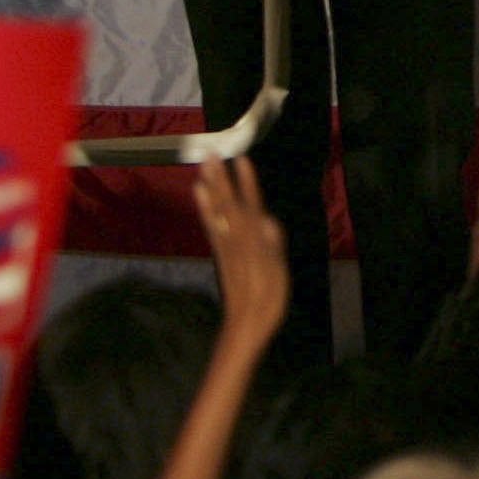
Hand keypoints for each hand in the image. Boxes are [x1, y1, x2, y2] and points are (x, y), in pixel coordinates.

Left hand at [192, 156, 289, 344]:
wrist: (245, 324)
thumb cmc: (268, 300)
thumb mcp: (277, 275)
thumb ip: (272, 247)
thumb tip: (266, 220)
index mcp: (253, 243)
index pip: (249, 206)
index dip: (246, 183)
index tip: (242, 159)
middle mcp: (236, 240)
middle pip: (227, 205)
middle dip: (221, 179)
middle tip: (211, 153)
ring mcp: (226, 246)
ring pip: (216, 213)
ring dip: (210, 189)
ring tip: (202, 169)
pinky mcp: (221, 254)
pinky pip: (211, 225)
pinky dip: (205, 208)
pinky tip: (201, 197)